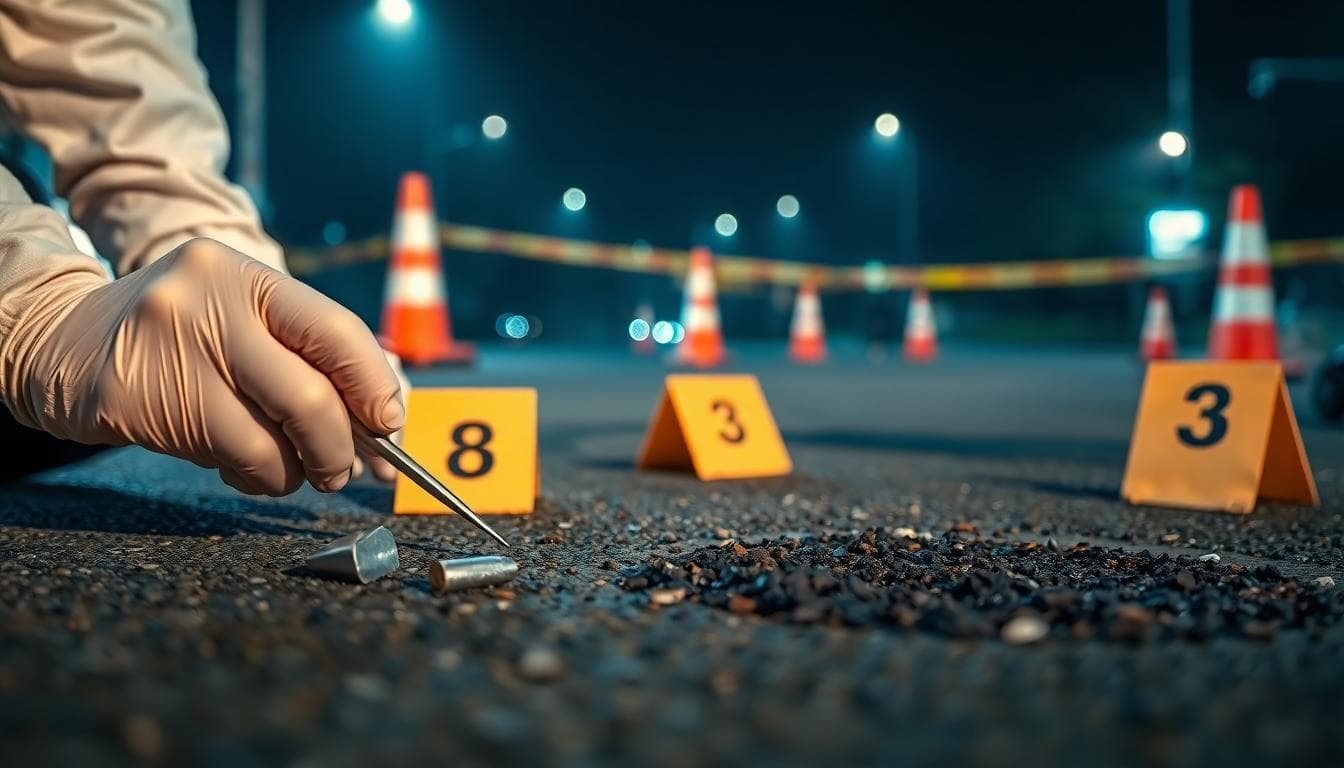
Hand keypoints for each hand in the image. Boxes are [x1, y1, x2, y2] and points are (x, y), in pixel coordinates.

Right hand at [3, 238, 403, 494]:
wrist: (69, 338)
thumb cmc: (185, 335)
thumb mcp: (246, 318)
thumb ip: (315, 354)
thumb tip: (391, 418)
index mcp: (246, 276)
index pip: (337, 332)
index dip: (375, 386)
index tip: (389, 422)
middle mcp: (207, 305)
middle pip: (310, 398)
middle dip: (342, 447)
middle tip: (346, 468)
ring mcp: (167, 353)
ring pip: (271, 443)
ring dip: (297, 472)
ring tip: (291, 467)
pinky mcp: (135, 402)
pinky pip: (229, 461)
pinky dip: (256, 476)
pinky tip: (243, 463)